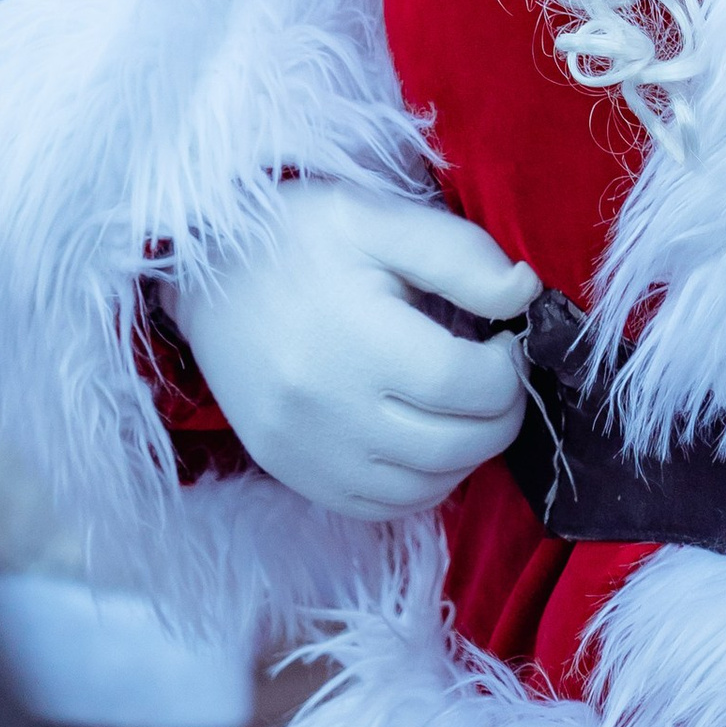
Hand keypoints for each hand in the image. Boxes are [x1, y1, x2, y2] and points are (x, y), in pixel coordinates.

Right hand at [173, 182, 539, 522]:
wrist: (200, 275)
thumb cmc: (297, 238)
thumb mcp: (378, 219)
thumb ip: (460, 255)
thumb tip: (525, 294)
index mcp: (356, 341)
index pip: (468, 386)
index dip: (509, 369)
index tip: (504, 339)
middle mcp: (329, 411)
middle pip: (457, 444)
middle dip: (502, 413)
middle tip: (496, 374)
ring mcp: (307, 453)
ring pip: (427, 485)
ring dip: (468, 452)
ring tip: (463, 403)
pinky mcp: (293, 472)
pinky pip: (381, 507)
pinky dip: (423, 483)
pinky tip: (426, 437)